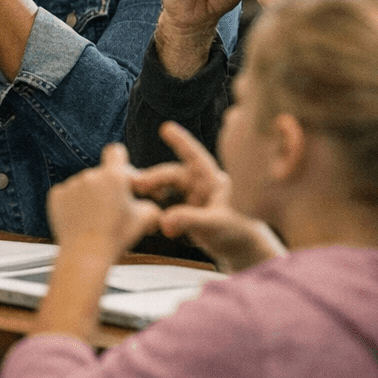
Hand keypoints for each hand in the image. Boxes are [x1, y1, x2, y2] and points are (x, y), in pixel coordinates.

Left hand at [47, 144, 162, 257]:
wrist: (85, 256)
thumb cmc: (116, 237)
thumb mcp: (144, 220)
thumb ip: (152, 205)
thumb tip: (152, 203)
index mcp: (113, 176)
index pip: (116, 151)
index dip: (121, 162)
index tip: (123, 177)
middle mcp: (90, 174)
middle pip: (101, 173)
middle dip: (108, 187)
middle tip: (114, 208)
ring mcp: (71, 184)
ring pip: (84, 185)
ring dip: (91, 196)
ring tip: (96, 218)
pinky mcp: (55, 195)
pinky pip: (68, 194)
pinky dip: (74, 203)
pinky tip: (80, 219)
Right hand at [134, 122, 283, 273]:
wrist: (241, 250)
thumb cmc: (237, 232)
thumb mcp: (215, 225)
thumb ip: (190, 220)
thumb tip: (163, 222)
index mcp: (211, 180)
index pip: (195, 156)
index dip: (181, 141)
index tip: (166, 127)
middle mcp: (198, 184)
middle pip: (172, 175)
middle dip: (153, 177)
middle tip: (136, 185)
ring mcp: (189, 197)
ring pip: (164, 188)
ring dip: (151, 191)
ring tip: (136, 198)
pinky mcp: (182, 211)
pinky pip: (163, 205)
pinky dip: (153, 208)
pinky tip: (146, 216)